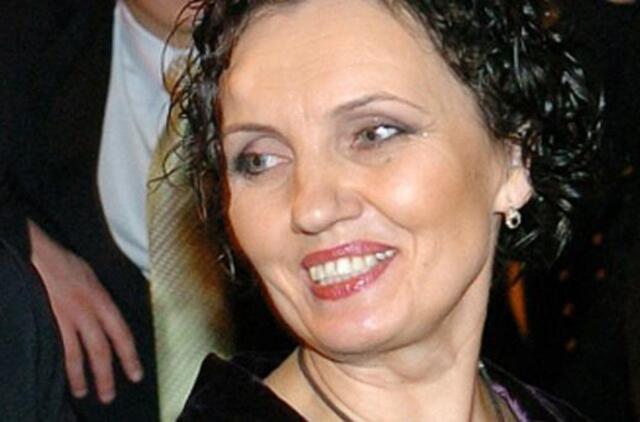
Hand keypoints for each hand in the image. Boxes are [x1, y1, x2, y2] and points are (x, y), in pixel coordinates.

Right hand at [28, 220, 142, 403]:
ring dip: (83, 376)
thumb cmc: (65, 263)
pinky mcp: (50, 318)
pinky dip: (64, 364)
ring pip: (79, 353)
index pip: (122, 333)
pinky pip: (59, 347)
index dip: (130, 356)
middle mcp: (89, 310)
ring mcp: (69, 316)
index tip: (135, 374)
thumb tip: (106, 317)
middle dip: (107, 374)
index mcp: (103, 300)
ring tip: (84, 392)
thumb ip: (100, 300)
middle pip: (102, 348)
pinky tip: (65, 376)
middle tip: (109, 395)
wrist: (40, 253)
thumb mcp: (93, 278)